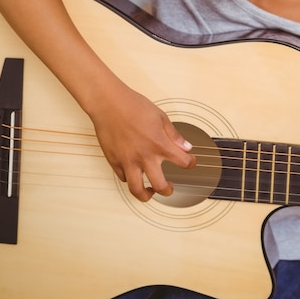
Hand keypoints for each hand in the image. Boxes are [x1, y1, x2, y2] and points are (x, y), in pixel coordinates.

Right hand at [89, 83, 195, 201]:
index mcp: (159, 144)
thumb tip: (186, 146)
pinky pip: (123, 178)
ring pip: (137, 190)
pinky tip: (134, 174)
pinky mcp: (114, 161)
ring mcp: (128, 161)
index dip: (190, 164)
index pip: (182, 162)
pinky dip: (130, 179)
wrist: (108, 103)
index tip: (191, 163)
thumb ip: (174, 134)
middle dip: (169, 191)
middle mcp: (144, 156)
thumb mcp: (160, 116)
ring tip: (150, 191)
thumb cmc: (133, 106)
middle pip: (161, 185)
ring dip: (146, 195)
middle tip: (170, 188)